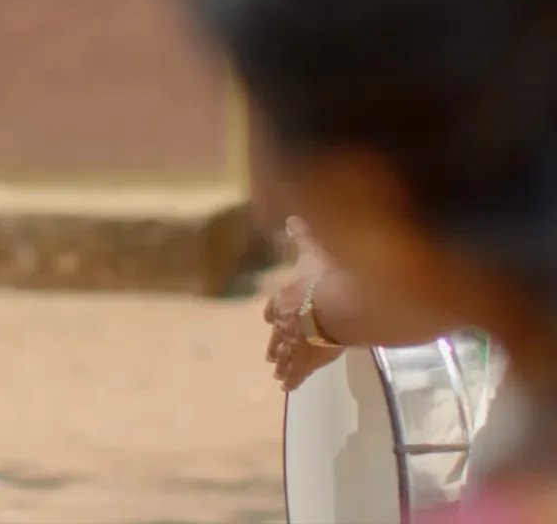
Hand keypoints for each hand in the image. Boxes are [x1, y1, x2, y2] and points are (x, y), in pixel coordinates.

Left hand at [263, 216, 342, 391]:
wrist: (337, 304)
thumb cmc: (327, 274)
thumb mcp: (314, 250)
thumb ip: (303, 236)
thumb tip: (291, 217)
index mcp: (286, 296)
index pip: (274, 306)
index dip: (273, 312)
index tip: (268, 318)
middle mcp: (285, 320)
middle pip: (277, 334)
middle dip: (276, 343)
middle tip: (270, 354)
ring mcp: (296, 341)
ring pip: (286, 355)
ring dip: (282, 363)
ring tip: (277, 373)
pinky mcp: (309, 358)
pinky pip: (298, 371)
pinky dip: (292, 379)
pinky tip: (288, 387)